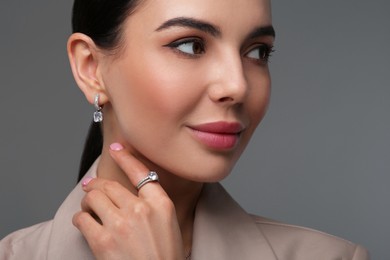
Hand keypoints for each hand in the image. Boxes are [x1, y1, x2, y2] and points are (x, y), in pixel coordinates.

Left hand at [72, 143, 184, 259]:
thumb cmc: (164, 256)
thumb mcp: (168, 224)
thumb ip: (154, 203)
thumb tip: (132, 191)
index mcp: (161, 204)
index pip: (141, 172)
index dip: (126, 157)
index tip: (116, 148)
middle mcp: (141, 209)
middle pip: (110, 185)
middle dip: (97, 184)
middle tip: (91, 186)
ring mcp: (121, 223)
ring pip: (93, 197)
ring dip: (87, 200)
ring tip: (88, 206)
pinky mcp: (102, 240)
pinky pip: (83, 218)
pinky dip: (80, 218)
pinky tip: (84, 222)